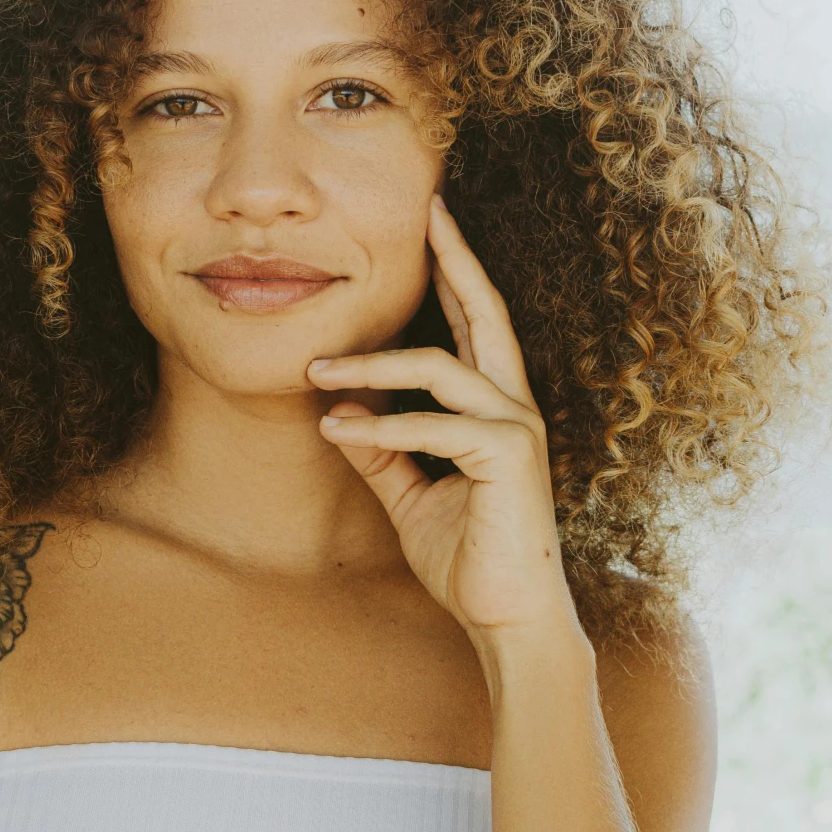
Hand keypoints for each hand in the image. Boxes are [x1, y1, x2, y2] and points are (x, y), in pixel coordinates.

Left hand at [309, 196, 582, 656]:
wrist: (506, 621)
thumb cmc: (468, 560)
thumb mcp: (409, 496)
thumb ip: (383, 452)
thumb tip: (341, 415)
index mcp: (497, 409)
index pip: (476, 325)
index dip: (454, 272)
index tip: (431, 226)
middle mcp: (514, 407)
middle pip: (486, 312)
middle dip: (455, 257)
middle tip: (427, 209)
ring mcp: (517, 429)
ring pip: (441, 365)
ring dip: (371, 361)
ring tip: (314, 367)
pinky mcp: (508, 458)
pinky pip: (436, 424)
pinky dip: (381, 424)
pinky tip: (337, 429)